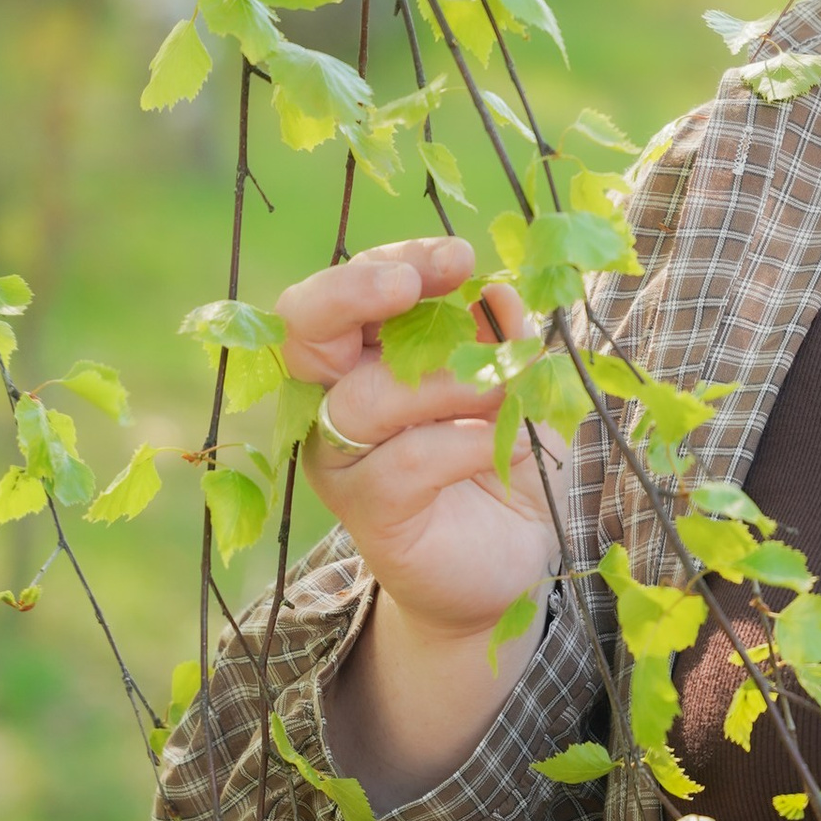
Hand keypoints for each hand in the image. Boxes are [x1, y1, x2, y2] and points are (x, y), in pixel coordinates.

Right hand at [279, 236, 560, 641]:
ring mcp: (341, 458)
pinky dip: (466, 442)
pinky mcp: (365, 512)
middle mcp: (334, 400)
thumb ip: (506, 339)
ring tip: (506, 388)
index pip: (352, 288)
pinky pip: (404, 461)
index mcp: (363, 355)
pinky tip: (508, 442)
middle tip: (414, 285)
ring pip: (365, 397)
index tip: (459, 258)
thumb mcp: (517, 386)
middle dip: (355, 291)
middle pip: (303, 327)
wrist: (508, 562)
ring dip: (449, 381)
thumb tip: (501, 293)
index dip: (397, 261)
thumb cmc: (502, 460)